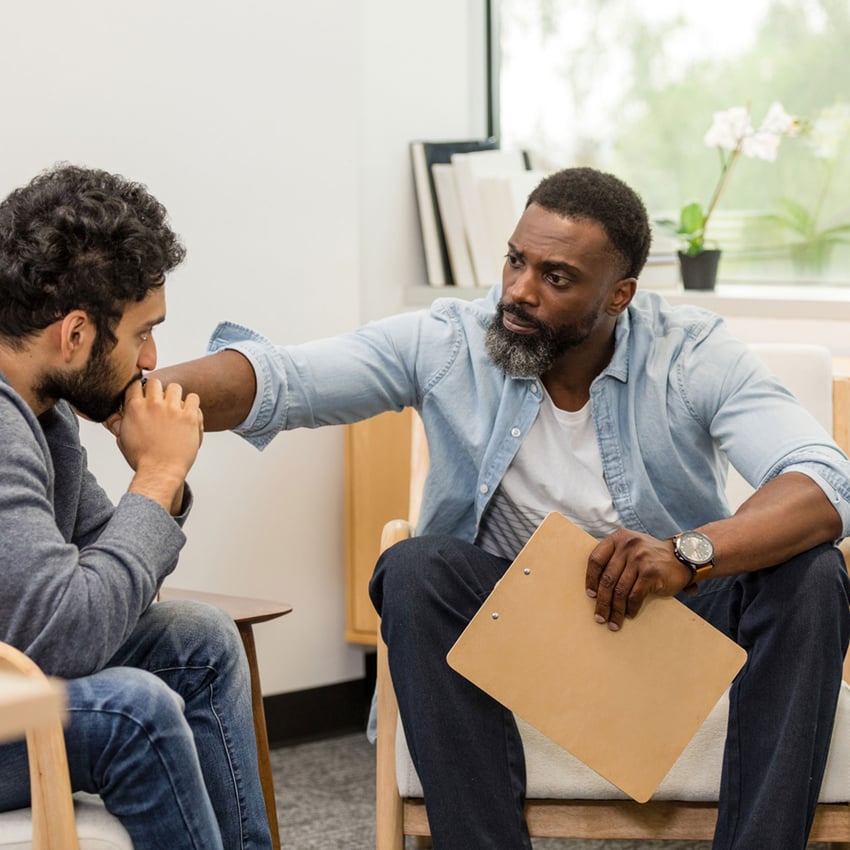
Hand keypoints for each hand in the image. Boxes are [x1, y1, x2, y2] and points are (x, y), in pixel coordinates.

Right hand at [117, 378, 203, 512]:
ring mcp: (172, 410)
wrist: (161, 472)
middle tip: (160, 403)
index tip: (144, 397)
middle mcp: (153, 405)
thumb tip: (115, 417)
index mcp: (135, 408)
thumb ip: (120, 424)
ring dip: (175, 396)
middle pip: (155, 382)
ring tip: (175, 409)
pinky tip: (188, 413)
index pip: (135, 384)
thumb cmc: (143, 460)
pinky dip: (192, 404)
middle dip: (157, 391)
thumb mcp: (123, 440)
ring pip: (175, 387)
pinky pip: (194, 398)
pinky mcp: (189, 416)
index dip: (140, 391)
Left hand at [585, 529, 692, 630]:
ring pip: (620, 590)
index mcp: (619, 538)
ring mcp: (640, 559)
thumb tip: (596, 587)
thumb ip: (615, 558)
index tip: (590, 595)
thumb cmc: (651, 556)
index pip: (596, 559)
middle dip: (602, 602)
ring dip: (615, 610)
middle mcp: (628, 546)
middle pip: (607, 579)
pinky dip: (631, 608)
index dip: (590, 579)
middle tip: (599, 617)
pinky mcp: (651, 573)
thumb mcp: (631, 547)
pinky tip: (630, 614)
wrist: (683, 556)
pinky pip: (635, 595)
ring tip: (613, 622)